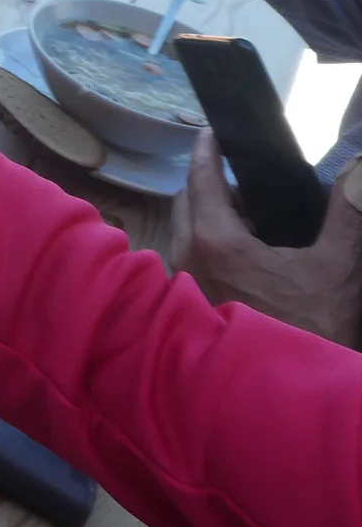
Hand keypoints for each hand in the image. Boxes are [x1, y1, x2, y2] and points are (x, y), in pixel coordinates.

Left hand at [171, 130, 361, 347]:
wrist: (292, 396)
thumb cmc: (314, 329)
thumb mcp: (337, 268)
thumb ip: (347, 213)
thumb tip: (359, 168)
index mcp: (214, 241)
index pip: (202, 178)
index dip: (208, 150)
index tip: (213, 130)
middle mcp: (186, 257)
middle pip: (188, 201)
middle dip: (212, 184)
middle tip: (247, 181)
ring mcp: (181, 284)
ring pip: (185, 230)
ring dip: (210, 215)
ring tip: (252, 218)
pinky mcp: (187, 305)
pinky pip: (188, 257)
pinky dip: (208, 242)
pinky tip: (245, 256)